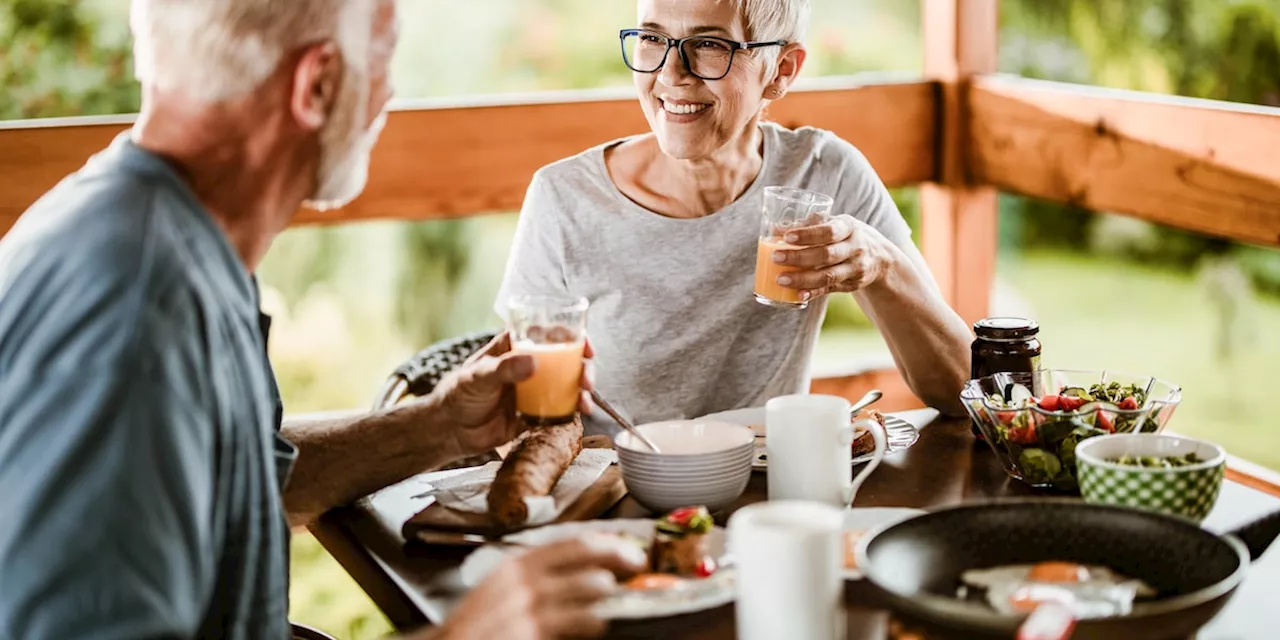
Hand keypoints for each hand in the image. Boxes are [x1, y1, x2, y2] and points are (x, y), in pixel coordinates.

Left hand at [430, 332, 594, 459]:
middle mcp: (529, 367)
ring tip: (585, 403)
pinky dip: (572, 413)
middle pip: (565, 361)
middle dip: (583, 368)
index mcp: (515, 348)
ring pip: (567, 386)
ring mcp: (534, 391)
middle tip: (586, 380)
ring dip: (581, 392)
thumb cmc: (458, 394)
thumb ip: (504, 369)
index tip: (584, 344)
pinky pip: (559, 411)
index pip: (548, 334)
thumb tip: (533, 362)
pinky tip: (577, 416)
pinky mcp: (534, 414)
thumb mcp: (478, 376)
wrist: (451, 431)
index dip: (571, 336)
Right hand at [436, 535, 645, 639]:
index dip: (605, 544)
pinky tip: (598, 625)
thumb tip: (582, 572)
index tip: (628, 548)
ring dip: (607, 598)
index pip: (570, 543)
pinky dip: (593, 622)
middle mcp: (522, 582)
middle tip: (637, 567)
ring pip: (587, 594)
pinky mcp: (530, 634)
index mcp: (515, 566)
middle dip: (617, 562)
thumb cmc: (476, 627)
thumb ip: (534, 578)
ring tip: (614, 602)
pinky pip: (576, 625)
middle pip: (585, 563)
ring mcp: (527, 610)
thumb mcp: (501, 591)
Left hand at [770, 214, 899, 298]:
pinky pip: (830, 289)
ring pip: (828, 276)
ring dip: (803, 279)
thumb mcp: (836, 223)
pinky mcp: (851, 284)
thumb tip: (775, 229)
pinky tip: (798, 295)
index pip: (828, 231)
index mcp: (849, 227)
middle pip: (826, 255)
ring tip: (780, 279)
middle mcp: (855, 247)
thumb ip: (809, 225)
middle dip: (799, 257)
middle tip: (775, 257)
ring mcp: (855, 268)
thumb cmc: (847, 235)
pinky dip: (813, 293)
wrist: (880, 257)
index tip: (787, 237)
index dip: (807, 235)